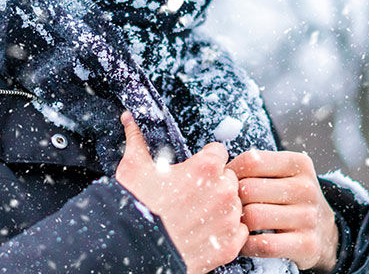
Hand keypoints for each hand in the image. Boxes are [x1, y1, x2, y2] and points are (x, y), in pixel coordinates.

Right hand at [115, 112, 248, 273]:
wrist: (133, 250)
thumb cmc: (135, 208)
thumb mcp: (133, 168)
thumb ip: (137, 139)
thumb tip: (130, 119)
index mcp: (206, 167)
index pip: (219, 152)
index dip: (206, 160)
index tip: (195, 169)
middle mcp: (223, 191)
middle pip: (229, 179)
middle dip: (214, 184)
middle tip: (192, 195)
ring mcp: (228, 219)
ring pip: (234, 205)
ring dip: (221, 208)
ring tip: (196, 216)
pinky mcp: (229, 245)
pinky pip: (238, 232)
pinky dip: (226, 233)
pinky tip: (205, 233)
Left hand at [226, 150, 338, 271]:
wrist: (323, 231)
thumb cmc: (289, 197)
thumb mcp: (282, 173)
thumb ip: (256, 166)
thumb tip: (218, 167)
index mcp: (299, 163)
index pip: (252, 161)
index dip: (231, 171)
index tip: (225, 182)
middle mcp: (306, 188)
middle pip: (249, 189)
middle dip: (232, 199)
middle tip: (227, 206)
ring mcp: (308, 217)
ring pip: (254, 216)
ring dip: (238, 223)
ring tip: (236, 223)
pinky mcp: (307, 244)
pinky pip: (263, 244)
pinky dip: (246, 245)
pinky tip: (244, 241)